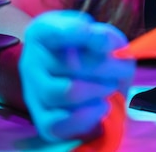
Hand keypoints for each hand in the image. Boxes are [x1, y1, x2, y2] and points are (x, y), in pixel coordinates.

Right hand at [19, 10, 134, 141]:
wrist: (70, 75)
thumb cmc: (84, 48)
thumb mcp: (92, 30)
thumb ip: (102, 35)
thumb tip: (108, 45)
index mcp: (42, 32)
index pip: (57, 31)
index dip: (84, 35)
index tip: (106, 42)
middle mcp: (31, 61)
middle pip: (72, 64)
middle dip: (107, 67)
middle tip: (124, 67)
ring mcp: (33, 92)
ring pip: (68, 92)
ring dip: (99, 89)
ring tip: (111, 85)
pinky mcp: (40, 120)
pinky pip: (62, 124)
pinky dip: (89, 115)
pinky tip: (101, 105)